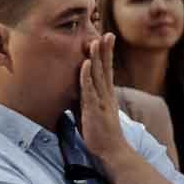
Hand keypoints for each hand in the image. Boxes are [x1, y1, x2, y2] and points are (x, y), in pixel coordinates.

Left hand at [80, 33, 128, 157]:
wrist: (109, 150)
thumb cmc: (98, 132)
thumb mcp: (90, 111)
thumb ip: (85, 100)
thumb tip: (74, 92)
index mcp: (106, 95)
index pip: (107, 71)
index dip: (106, 55)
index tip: (106, 39)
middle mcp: (106, 94)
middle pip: (106, 68)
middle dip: (106, 51)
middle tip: (108, 33)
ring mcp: (100, 100)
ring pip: (99, 75)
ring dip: (97, 57)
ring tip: (96, 41)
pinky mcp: (93, 108)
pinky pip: (90, 88)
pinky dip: (87, 75)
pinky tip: (86, 62)